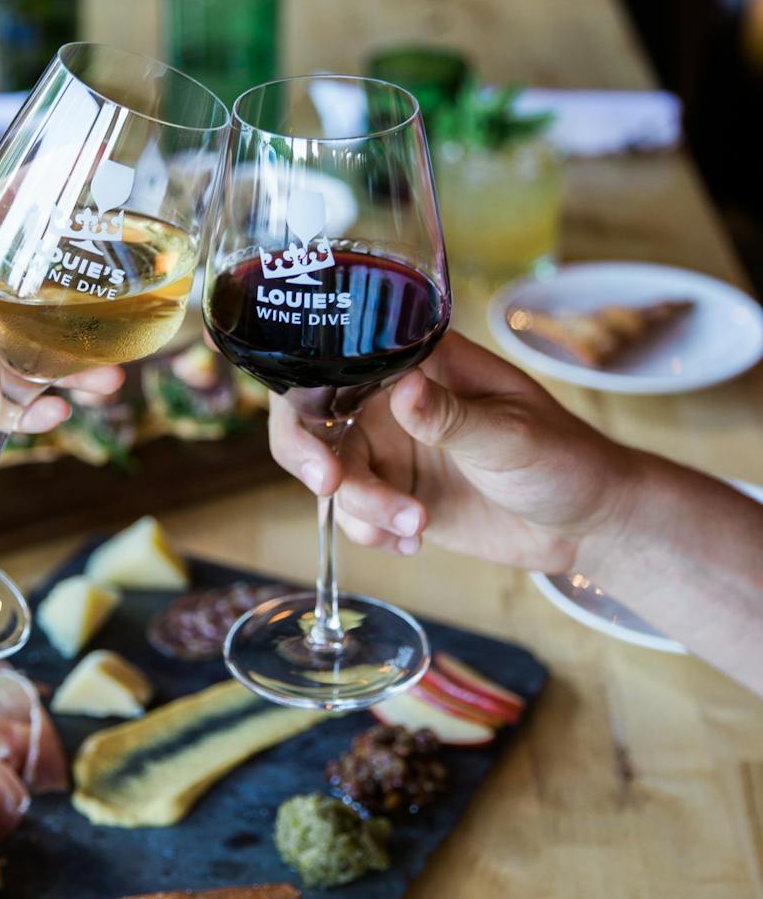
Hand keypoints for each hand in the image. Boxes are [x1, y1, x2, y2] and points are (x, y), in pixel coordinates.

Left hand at [0, 219, 123, 452]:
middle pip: (31, 305)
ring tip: (106, 384)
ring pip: (29, 359)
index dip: (40, 206)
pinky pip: (2, 406)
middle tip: (119, 324)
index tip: (91, 182)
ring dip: (67, 372)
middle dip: (76, 315)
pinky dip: (28, 413)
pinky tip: (51, 415)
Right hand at [268, 331, 640, 574]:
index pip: (343, 357)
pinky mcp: (396, 494)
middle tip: (332, 487)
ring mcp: (393, 448)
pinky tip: (413, 541)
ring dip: (360, 505)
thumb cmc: (565, 459)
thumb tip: (403, 391)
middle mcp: (396, 399)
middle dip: (313, 456)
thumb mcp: (512, 436)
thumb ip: (453, 417)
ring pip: (333, 471)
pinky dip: (370, 531)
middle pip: (317, 417)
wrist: (588, 524)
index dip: (310, 391)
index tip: (319, 438)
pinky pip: (353, 512)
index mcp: (421, 363)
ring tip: (414, 526)